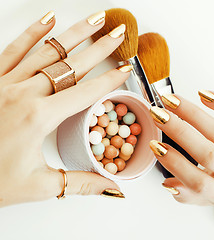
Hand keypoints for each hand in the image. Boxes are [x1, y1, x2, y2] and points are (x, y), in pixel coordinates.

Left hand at [0, 11, 129, 206]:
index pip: (86, 92)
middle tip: (119, 33)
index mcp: (38, 117)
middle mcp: (23, 93)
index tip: (126, 69)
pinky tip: (49, 19)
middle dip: (100, 47)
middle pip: (72, 65)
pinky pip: (13, 49)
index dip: (110, 80)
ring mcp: (5, 83)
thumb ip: (80, 183)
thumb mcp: (38, 185)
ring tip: (95, 19)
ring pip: (48, 51)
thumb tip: (112, 187)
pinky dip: (33, 33)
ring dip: (74, 34)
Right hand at [149, 90, 213, 205]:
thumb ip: (189, 194)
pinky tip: (204, 95)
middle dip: (179, 132)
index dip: (174, 163)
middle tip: (159, 115)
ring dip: (193, 114)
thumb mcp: (212, 194)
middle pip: (208, 154)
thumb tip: (168, 184)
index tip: (156, 145)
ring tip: (173, 101)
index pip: (197, 182)